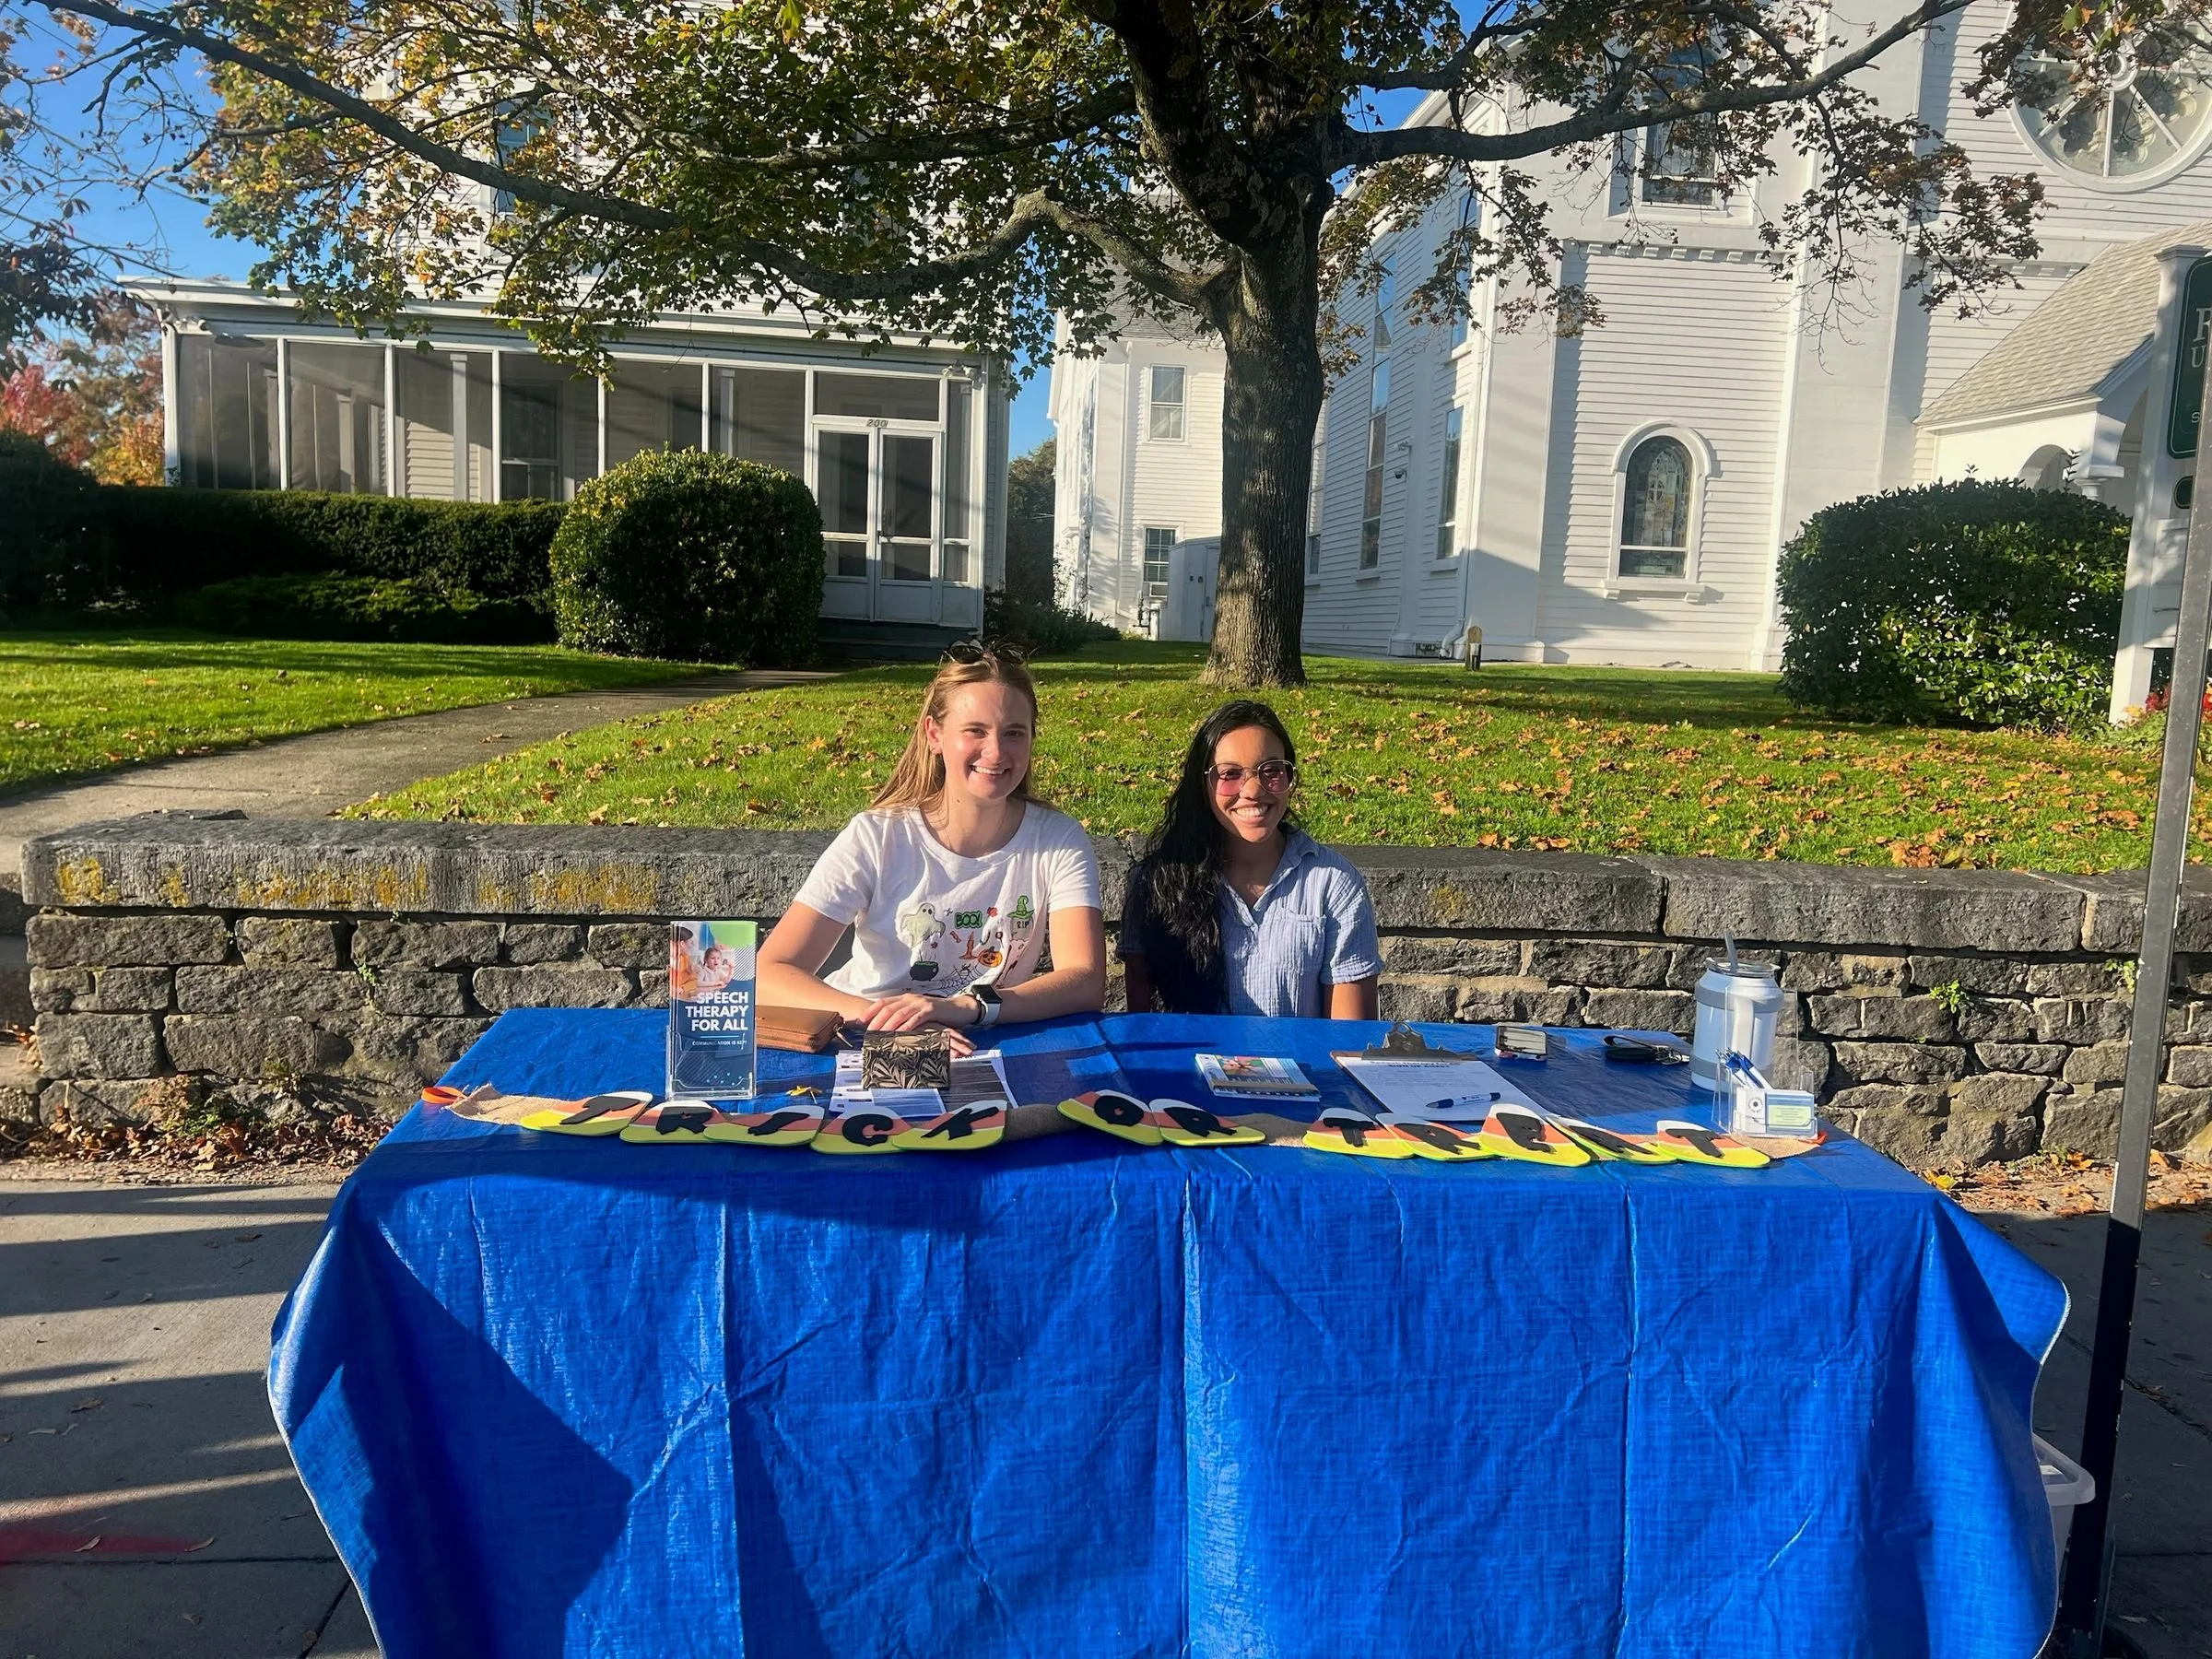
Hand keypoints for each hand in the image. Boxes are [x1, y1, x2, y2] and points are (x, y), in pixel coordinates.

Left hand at [858, 994, 976, 1055]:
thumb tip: (888, 1026)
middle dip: (876, 1020)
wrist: (957, 1009)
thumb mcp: (917, 1012)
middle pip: (888, 1008)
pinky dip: (906, 1026)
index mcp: (905, 998)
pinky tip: (899, 1034)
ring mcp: (920, 1003)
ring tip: (879, 1035)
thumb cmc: (936, 1013)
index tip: (860, 1021)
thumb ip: (904, 1016)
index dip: (871, 1011)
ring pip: (899, 1013)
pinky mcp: (931, 1010)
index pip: (884, 1002)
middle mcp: (910, 998)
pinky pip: (915, 1019)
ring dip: (887, 1025)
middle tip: (867, 1033)